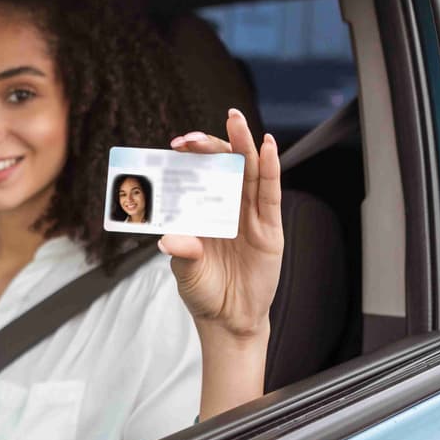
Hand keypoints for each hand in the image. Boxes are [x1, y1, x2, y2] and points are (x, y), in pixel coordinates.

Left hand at [162, 108, 282, 341]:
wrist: (229, 319)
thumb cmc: (204, 292)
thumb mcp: (186, 272)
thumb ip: (181, 253)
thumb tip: (169, 239)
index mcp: (203, 213)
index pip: (198, 175)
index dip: (189, 158)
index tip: (175, 146)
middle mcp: (227, 208)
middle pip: (223, 166)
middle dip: (211, 146)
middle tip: (194, 137)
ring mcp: (249, 216)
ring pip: (248, 172)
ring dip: (243, 144)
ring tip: (236, 120)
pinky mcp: (269, 228)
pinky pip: (270, 193)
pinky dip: (270, 168)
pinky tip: (267, 147)